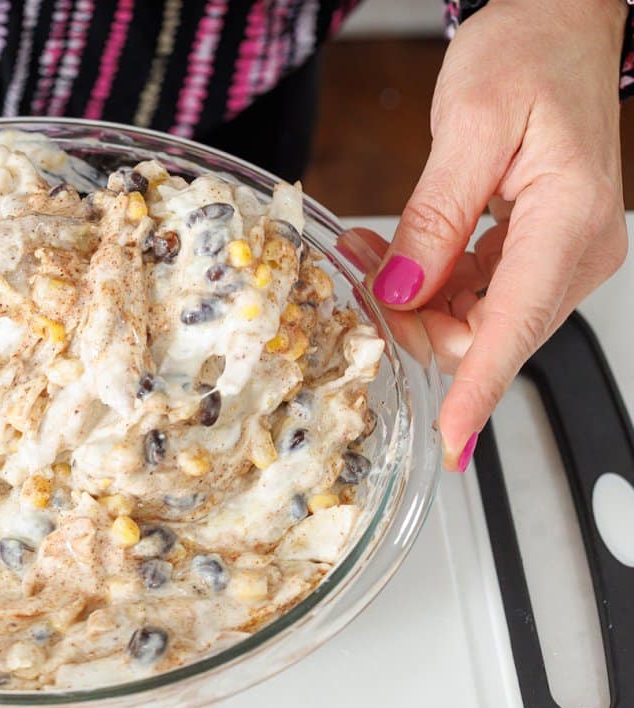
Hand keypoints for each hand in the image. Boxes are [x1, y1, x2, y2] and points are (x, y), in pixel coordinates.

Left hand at [360, 0, 627, 470]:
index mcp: (569, 222)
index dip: (478, 392)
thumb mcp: (469, 126)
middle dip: (412, 322)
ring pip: (472, 321)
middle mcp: (573, 253)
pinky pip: (473, 294)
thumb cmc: (529, 53)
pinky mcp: (534, 251)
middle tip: (358, 273)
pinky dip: (426, 284)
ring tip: (366, 249)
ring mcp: (556, 256)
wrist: (560, 24)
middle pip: (482, 334)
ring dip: (411, 302)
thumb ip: (434, 217)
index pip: (515, 329)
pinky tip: (391, 251)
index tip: (450, 441)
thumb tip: (404, 290)